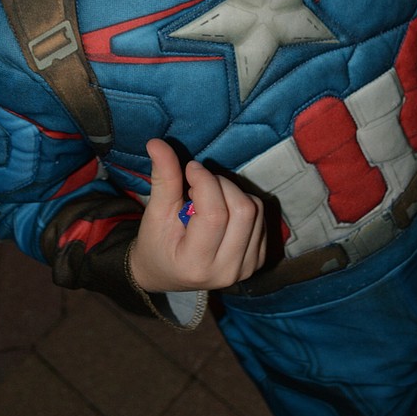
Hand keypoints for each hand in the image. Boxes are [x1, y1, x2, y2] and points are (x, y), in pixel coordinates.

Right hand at [129, 139, 265, 292]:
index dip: (205, 181)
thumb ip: (163, 178)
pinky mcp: (258, 260)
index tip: (191, 168)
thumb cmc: (156, 242)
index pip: (215, 214)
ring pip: (255, 209)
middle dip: (221, 185)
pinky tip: (223, 210)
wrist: (166, 272)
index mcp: (196, 264)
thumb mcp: (155, 213)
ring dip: (232, 192)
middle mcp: (226, 271)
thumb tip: (156, 143)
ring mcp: (246, 268)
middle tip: (199, 184)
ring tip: (209, 198)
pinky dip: (243, 203)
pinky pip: (261, 217)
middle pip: (242, 210)